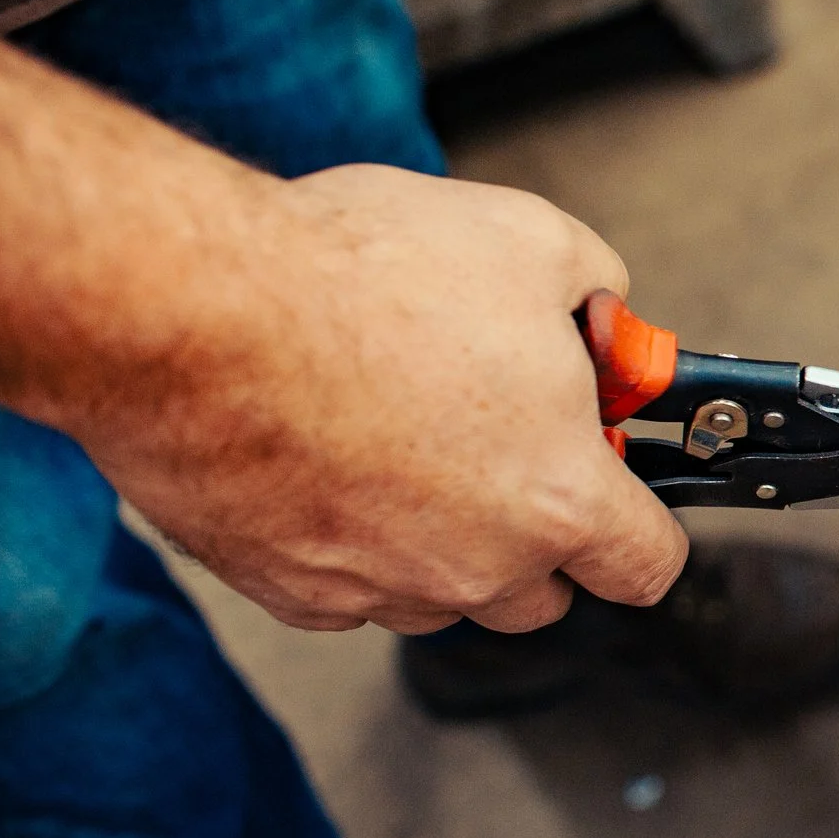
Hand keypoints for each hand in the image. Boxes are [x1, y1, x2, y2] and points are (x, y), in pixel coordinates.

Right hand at [84, 163, 688, 634]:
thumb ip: (598, 297)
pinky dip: (355, 541)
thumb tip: (605, 321)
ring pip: (444, 595)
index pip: (647, 566)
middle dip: (540, 529)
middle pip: (543, 593)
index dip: (643, 521)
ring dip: (444, 541)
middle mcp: (475, 567)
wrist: (191, 310)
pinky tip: (330, 459)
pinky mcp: (290, 590)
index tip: (621, 485)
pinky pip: (353, 587)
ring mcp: (378, 589)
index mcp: (557, 499)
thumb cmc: (357, 277)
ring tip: (404, 436)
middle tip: (504, 441)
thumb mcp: (533, 242)